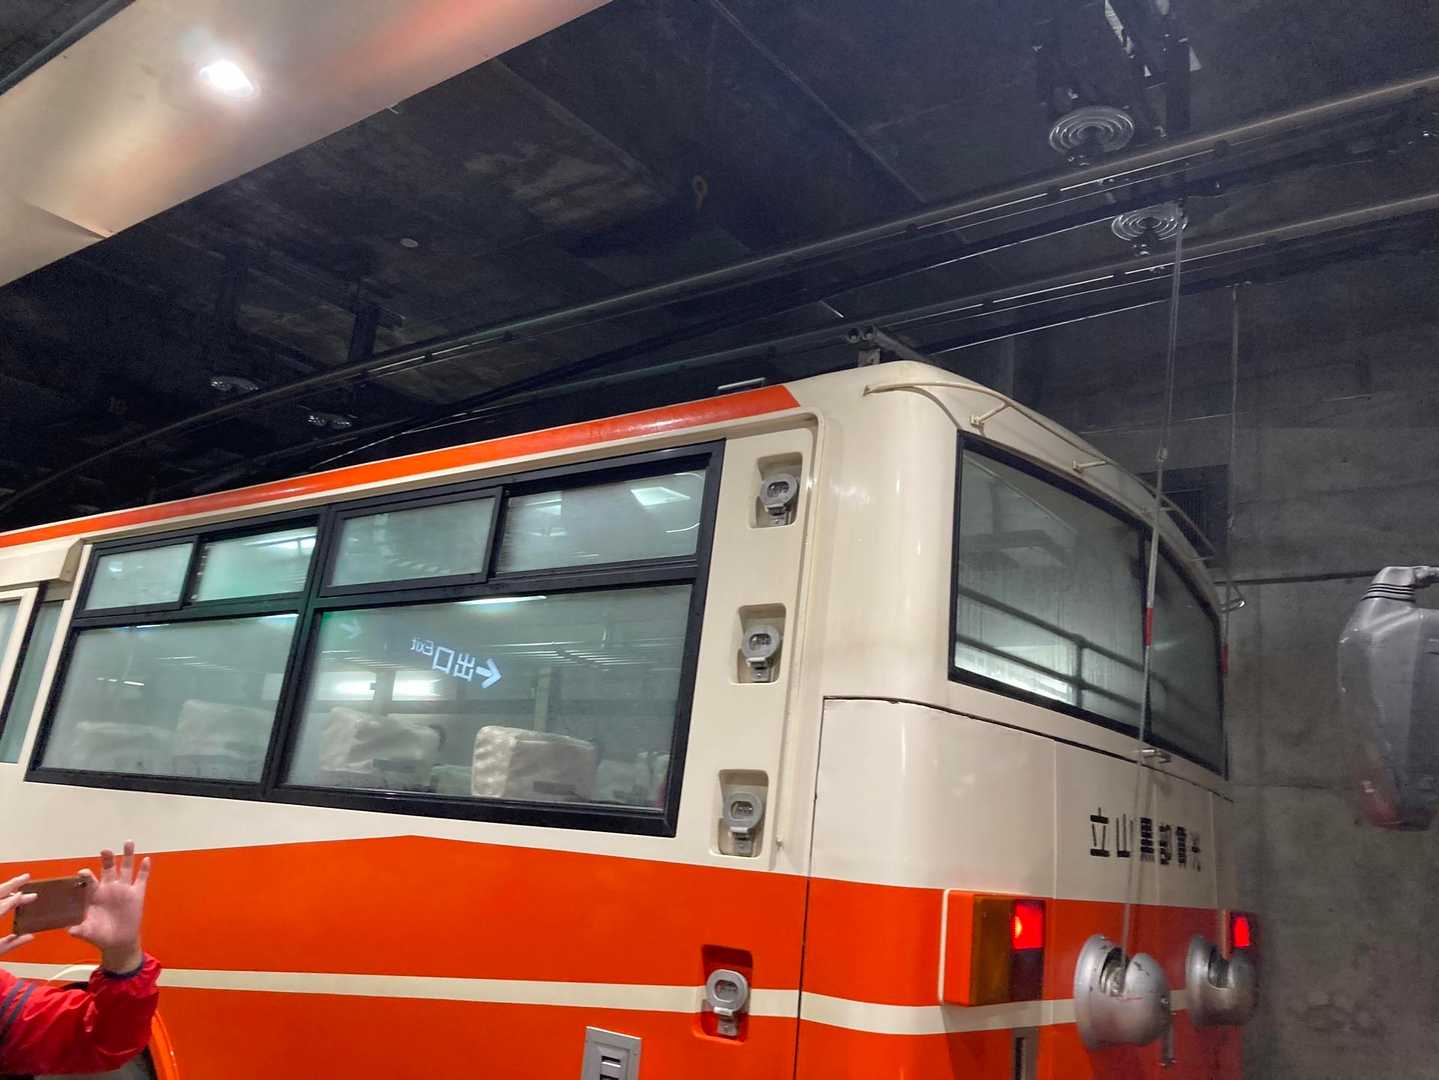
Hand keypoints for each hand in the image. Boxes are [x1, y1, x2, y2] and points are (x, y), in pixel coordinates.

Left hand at [0, 874, 35, 957]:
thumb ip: (12, 943)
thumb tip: (29, 937)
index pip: (1, 908)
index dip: (13, 900)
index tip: (24, 894)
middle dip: (11, 885)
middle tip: (25, 877)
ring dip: (4, 888)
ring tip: (16, 882)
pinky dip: (1, 896)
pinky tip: (4, 892)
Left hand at [73, 841, 149, 974]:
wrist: (117, 941)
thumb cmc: (98, 935)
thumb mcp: (87, 932)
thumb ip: (79, 929)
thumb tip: (70, 930)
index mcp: (94, 895)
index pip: (89, 882)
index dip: (86, 876)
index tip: (82, 873)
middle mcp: (108, 888)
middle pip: (108, 869)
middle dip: (107, 859)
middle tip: (104, 850)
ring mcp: (123, 889)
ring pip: (126, 868)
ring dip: (127, 855)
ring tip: (128, 842)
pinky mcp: (136, 894)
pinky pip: (141, 878)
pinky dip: (144, 869)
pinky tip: (146, 859)